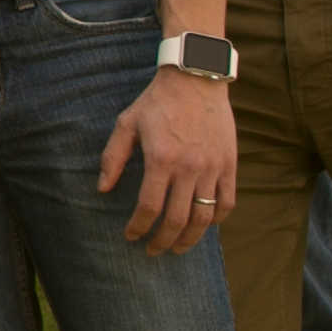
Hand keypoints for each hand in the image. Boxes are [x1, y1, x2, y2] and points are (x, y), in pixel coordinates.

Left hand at [102, 70, 237, 253]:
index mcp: (161, 159)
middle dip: (162, 241)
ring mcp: (212, 167)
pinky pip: (227, 202)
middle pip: (177, 219)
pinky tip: (204, 225)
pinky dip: (216, 220)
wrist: (195, 79)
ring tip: (177, 248)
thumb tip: (102, 189)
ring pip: (204, 217)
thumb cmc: (156, 102)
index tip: (130, 237)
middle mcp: (189, 168)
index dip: (138, 227)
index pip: (149, 207)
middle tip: (153, 251)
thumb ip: (113, 157)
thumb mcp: (126, 123)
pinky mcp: (229, 165)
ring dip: (190, 239)